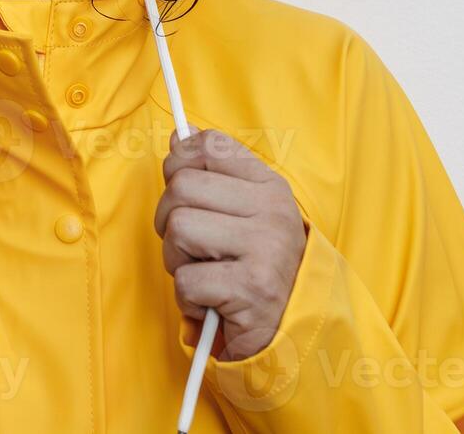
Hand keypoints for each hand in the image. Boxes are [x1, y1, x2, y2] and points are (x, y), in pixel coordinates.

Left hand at [155, 127, 307, 360]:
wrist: (293, 328)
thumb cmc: (259, 265)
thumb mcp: (247, 212)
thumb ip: (214, 174)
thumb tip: (179, 135)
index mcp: (270, 186)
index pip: (210, 146)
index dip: (180, 162)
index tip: (183, 189)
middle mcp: (272, 211)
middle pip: (181, 187)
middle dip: (170, 220)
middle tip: (191, 246)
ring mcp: (264, 247)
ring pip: (178, 228)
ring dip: (177, 260)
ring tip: (203, 273)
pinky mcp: (251, 288)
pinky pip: (186, 279)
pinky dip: (188, 298)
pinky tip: (212, 302)